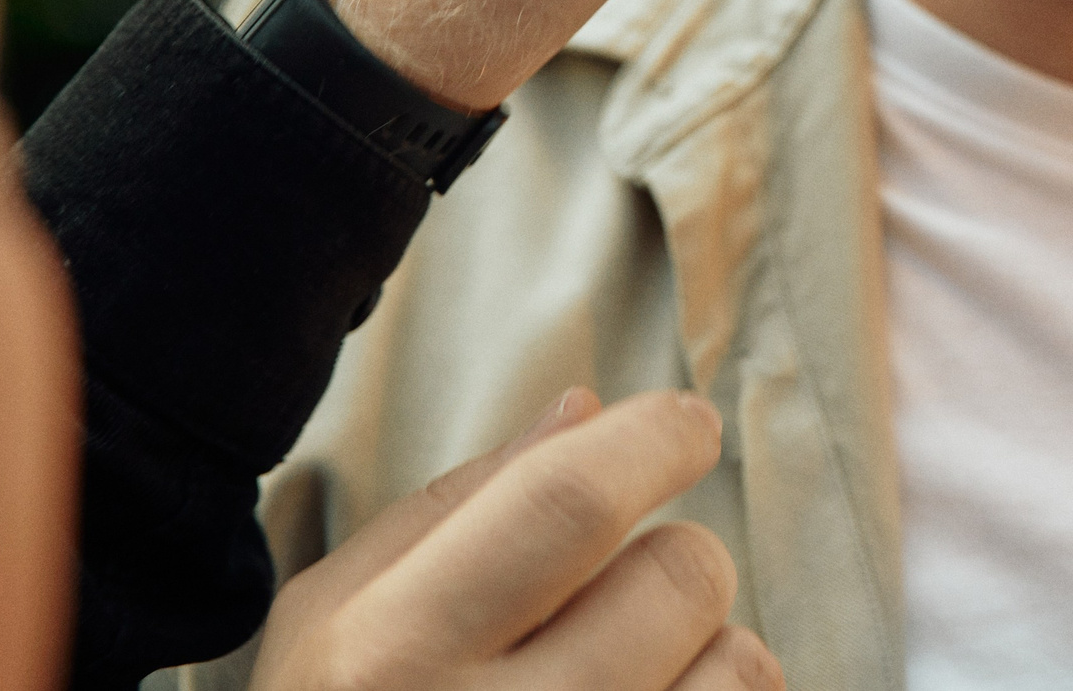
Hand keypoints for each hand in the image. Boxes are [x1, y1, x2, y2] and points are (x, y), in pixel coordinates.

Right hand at [250, 388, 776, 690]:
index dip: (653, 440)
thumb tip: (589, 409)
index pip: (568, 503)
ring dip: (713, 657)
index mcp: (386, 660)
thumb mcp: (334, 627)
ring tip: (630, 686)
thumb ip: (456, 508)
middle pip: (680, 578)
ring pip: (738, 671)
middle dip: (682, 558)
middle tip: (629, 591)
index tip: (682, 425)